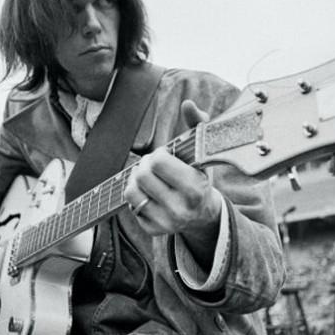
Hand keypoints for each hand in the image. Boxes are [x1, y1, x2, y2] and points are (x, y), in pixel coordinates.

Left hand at [124, 100, 221, 264]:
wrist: (204, 214)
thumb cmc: (199, 175)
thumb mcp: (203, 152)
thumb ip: (198, 124)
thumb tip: (188, 104)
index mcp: (195, 188)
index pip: (159, 162)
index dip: (159, 154)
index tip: (166, 156)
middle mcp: (180, 209)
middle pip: (142, 175)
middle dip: (146, 164)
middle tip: (155, 165)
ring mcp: (165, 222)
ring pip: (131, 190)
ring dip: (137, 178)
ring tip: (149, 177)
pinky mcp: (153, 230)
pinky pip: (130, 205)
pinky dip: (136, 195)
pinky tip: (149, 194)